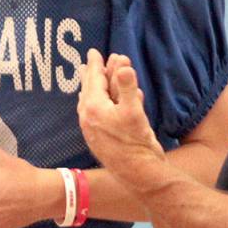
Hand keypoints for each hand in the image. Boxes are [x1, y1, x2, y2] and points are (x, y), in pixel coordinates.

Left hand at [77, 49, 166, 190]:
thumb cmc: (136, 143)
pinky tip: (113, 100)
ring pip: (94, 101)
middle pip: (90, 89)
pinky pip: (99, 113)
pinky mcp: (100, 138)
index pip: (94, 79)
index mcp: (93, 108)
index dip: (96, 64)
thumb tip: (122, 67)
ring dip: (101, 87)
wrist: (138, 174)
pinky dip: (106, 101)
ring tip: (101, 78)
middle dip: (96, 73)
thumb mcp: (134, 112)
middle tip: (94, 60)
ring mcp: (93, 128)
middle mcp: (89, 117)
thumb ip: (128, 88)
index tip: (94, 52)